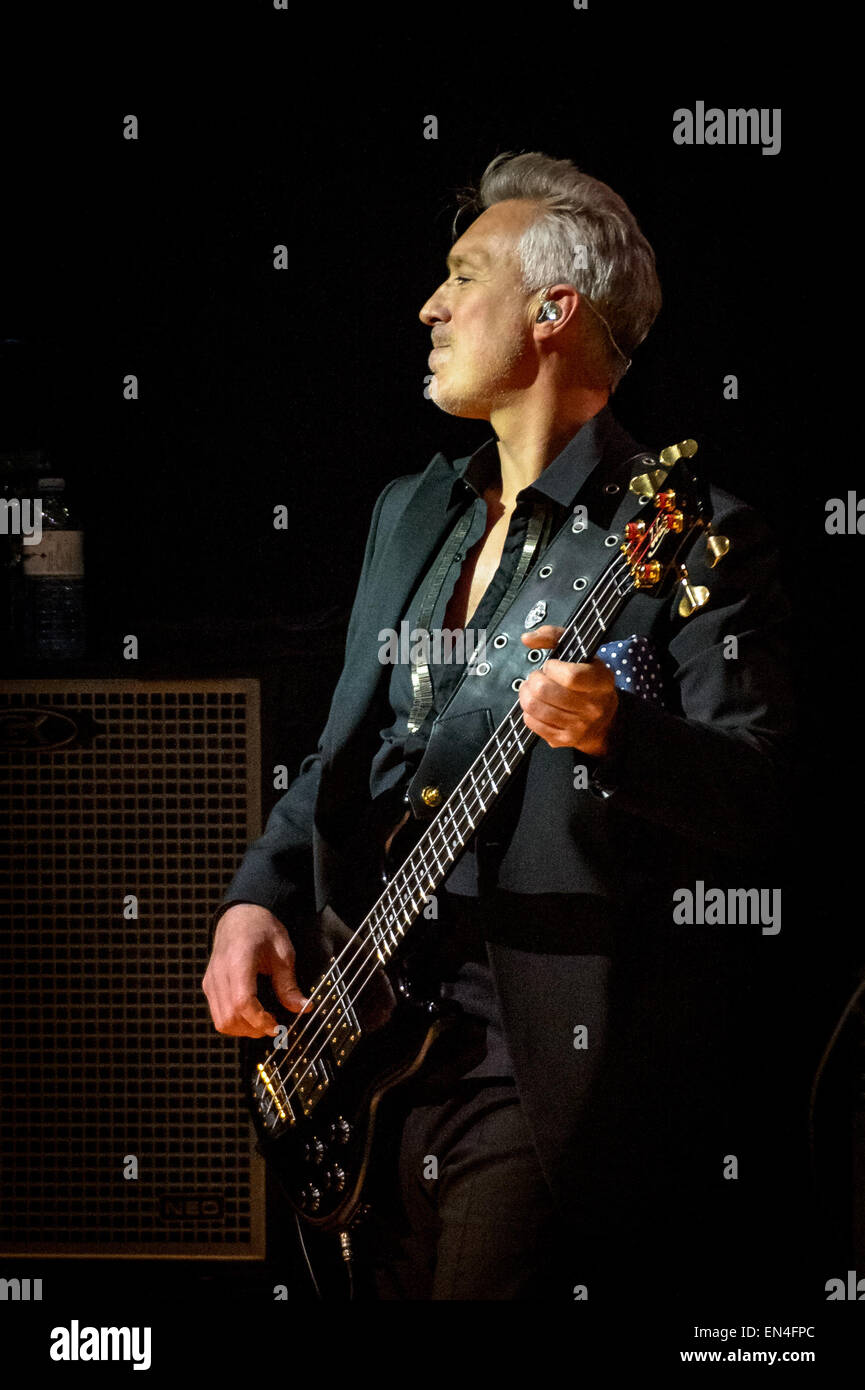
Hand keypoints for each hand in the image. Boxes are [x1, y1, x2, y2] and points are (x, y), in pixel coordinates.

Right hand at [202, 902, 310, 1038]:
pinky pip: (217, 1014)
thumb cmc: (262, 929)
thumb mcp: (283, 953)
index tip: (277, 1026)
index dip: (260, 1020)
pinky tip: (250, 1015)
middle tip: (274, 1026)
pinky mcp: (209, 985)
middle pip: (229, 1017)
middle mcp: (220, 973)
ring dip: (243, 1029)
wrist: (241, 915)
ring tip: (263, 1022)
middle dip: (253, 1028)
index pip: (243, 1002)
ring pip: (221, 1020)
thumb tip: (302, 1007)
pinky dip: (234, 1022)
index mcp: (239, 961)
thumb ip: (289, 983)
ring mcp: (211, 980)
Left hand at [518, 624, 617, 756]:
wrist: (605, 720)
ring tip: (532, 689)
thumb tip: (527, 638)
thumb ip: (554, 636)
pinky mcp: (563, 739)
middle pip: (545, 691)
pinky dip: (528, 711)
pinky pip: (532, 723)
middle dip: (533, 679)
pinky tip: (536, 705)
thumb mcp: (581, 653)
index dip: (552, 668)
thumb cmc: (589, 682)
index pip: (571, 676)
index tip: (551, 666)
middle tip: (537, 677)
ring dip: (526, 694)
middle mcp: (592, 706)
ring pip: (534, 707)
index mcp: (601, 681)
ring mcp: (578, 726)